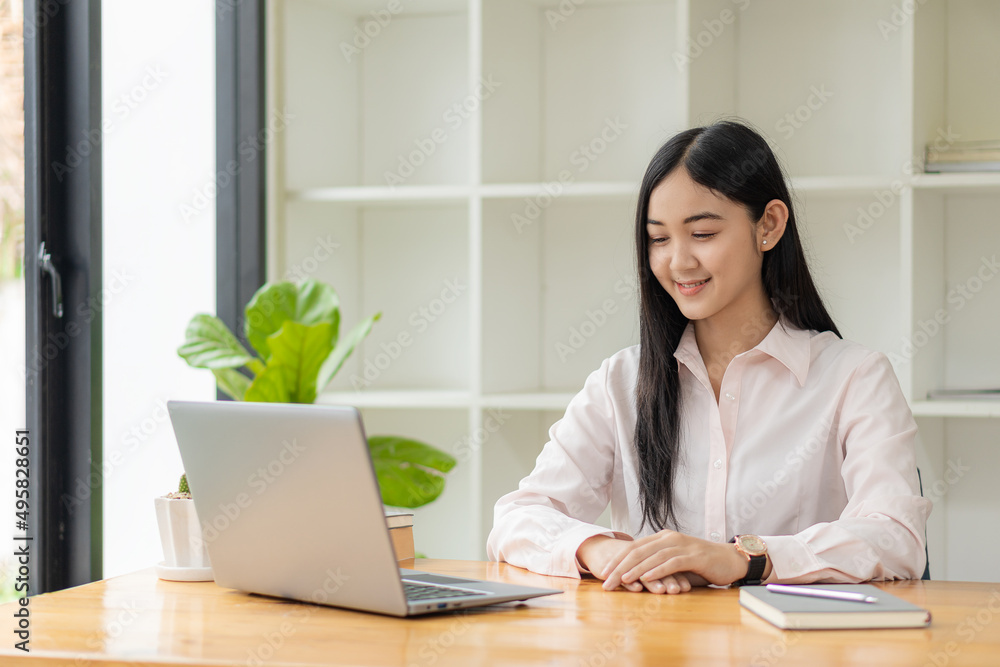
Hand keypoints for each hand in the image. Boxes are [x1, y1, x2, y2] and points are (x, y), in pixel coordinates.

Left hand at [576, 535, 706, 593]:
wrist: (730, 560)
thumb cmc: (701, 564)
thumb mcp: (675, 563)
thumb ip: (657, 565)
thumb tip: (633, 576)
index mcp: (662, 538)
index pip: (633, 548)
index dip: (616, 560)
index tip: (602, 573)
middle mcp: (669, 538)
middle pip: (638, 551)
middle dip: (620, 567)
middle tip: (606, 581)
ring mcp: (682, 546)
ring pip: (652, 557)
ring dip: (635, 569)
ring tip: (621, 580)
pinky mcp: (694, 556)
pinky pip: (672, 562)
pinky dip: (657, 570)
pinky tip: (646, 579)